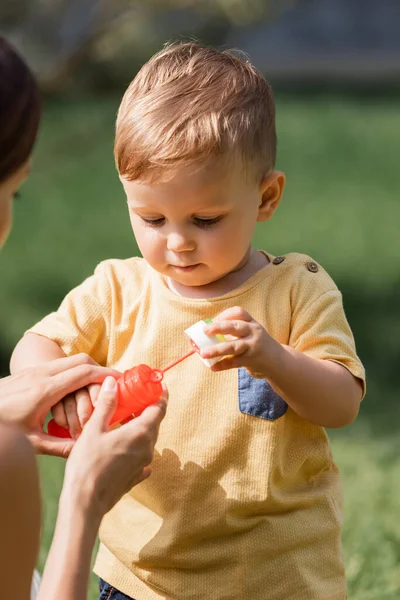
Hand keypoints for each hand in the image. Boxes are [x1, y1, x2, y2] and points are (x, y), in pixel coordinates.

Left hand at [0, 354, 118, 456]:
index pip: (83, 374)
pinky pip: (59, 365)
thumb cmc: (3, 427)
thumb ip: (59, 446)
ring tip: (99, 384)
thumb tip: (84, 451)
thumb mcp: (31, 442)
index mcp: (45, 390)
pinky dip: (73, 371)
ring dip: (87, 369)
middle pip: (81, 361)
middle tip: (114, 382)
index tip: (121, 380)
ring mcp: (35, 370)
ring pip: (70, 360)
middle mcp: (42, 375)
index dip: (105, 375)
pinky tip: (77, 386)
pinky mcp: (30, 371)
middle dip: (101, 369)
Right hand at [62, 376, 167, 518]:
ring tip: (126, 417)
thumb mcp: (94, 429)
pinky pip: (141, 455)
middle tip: (136, 397)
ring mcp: (143, 464)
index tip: (157, 385)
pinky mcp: (136, 476)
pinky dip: (135, 445)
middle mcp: (147, 448)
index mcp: (140, 433)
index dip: (160, 395)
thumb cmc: (87, 464)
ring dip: (140, 426)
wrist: (84, 502)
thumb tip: (113, 382)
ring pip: (148, 438)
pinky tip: (124, 444)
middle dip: (148, 408)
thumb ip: (106, 405)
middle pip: (154, 423)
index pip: (159, 408)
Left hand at [201, 306, 277, 377]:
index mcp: (252, 323)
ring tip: (203, 353)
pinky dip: (223, 364)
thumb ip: (234, 332)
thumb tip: (207, 335)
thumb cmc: (257, 344)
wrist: (278, 361)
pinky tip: (213, 367)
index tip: (215, 319)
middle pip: (236, 327)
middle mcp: (253, 332)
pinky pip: (235, 362)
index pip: (240, 312)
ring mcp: (253, 347)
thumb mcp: (251, 333)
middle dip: (219, 327)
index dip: (226, 314)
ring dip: (217, 349)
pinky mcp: (251, 360)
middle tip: (205, 330)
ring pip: (234, 346)